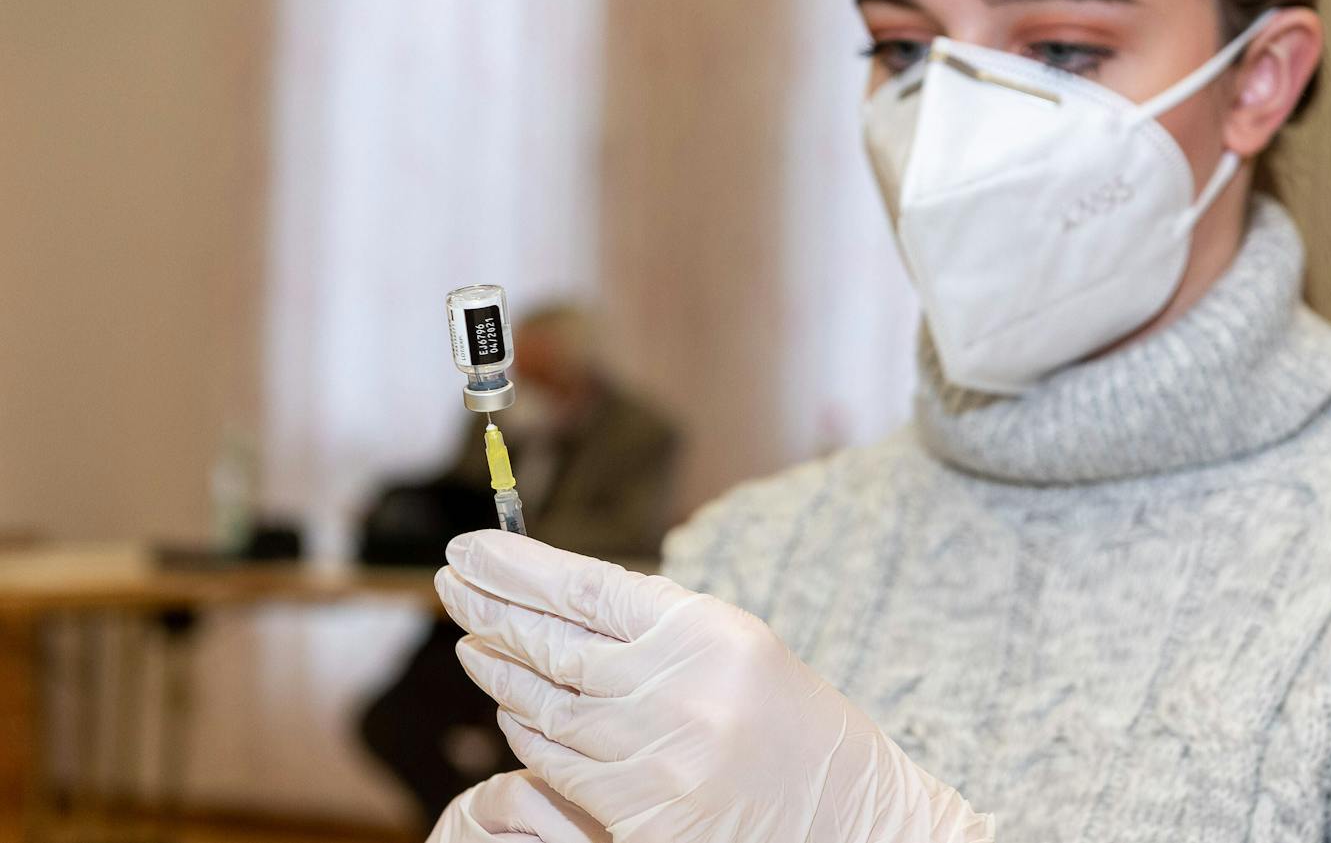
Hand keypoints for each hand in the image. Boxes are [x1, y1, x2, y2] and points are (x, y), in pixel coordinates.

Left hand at [434, 530, 994, 842]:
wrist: (847, 817)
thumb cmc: (796, 723)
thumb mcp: (738, 645)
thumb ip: (656, 624)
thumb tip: (564, 599)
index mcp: (705, 632)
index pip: (585, 588)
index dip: (517, 568)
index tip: (471, 549)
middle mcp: (674, 690)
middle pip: (552, 644)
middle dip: (490, 609)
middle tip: (450, 585)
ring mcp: (653, 756)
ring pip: (545, 705)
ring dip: (499, 671)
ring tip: (470, 640)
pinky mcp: (639, 812)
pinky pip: (559, 765)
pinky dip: (526, 733)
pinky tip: (511, 708)